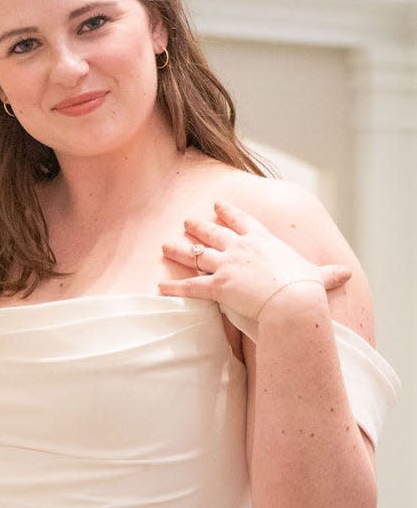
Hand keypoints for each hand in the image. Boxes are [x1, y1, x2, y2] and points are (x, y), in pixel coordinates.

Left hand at [159, 201, 350, 319]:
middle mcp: (240, 248)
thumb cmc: (306, 290)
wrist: (293, 302)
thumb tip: (347, 275)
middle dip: (198, 226)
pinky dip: (173, 287)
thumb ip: (328, 274)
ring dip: (178, 250)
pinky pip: (189, 286)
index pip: (243, 221)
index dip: (229, 212)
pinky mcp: (217, 286)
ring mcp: (226, 265)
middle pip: (213, 233)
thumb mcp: (319, 277)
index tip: (218, 205)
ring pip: (195, 254)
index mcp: (263, 241)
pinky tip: (159, 286)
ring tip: (164, 246)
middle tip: (186, 221)